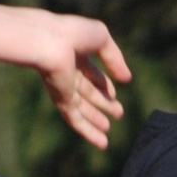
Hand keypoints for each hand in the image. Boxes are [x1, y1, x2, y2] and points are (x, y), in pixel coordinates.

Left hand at [29, 11, 129, 149]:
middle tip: (119, 114)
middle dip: (102, 102)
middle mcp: (68, 72)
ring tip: (108, 130)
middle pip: (88, 92)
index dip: (103, 82)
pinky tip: (102, 143)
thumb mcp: (101, 38)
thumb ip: (115, 58)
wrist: (49, 42)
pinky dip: (89, 132)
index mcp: (76, 54)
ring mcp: (64, 87)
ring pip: (82, 109)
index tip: (115, 93)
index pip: (91, 72)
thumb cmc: (73, 33)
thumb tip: (127, 79)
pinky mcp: (61, 100)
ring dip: (95, 120)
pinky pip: (76, 120)